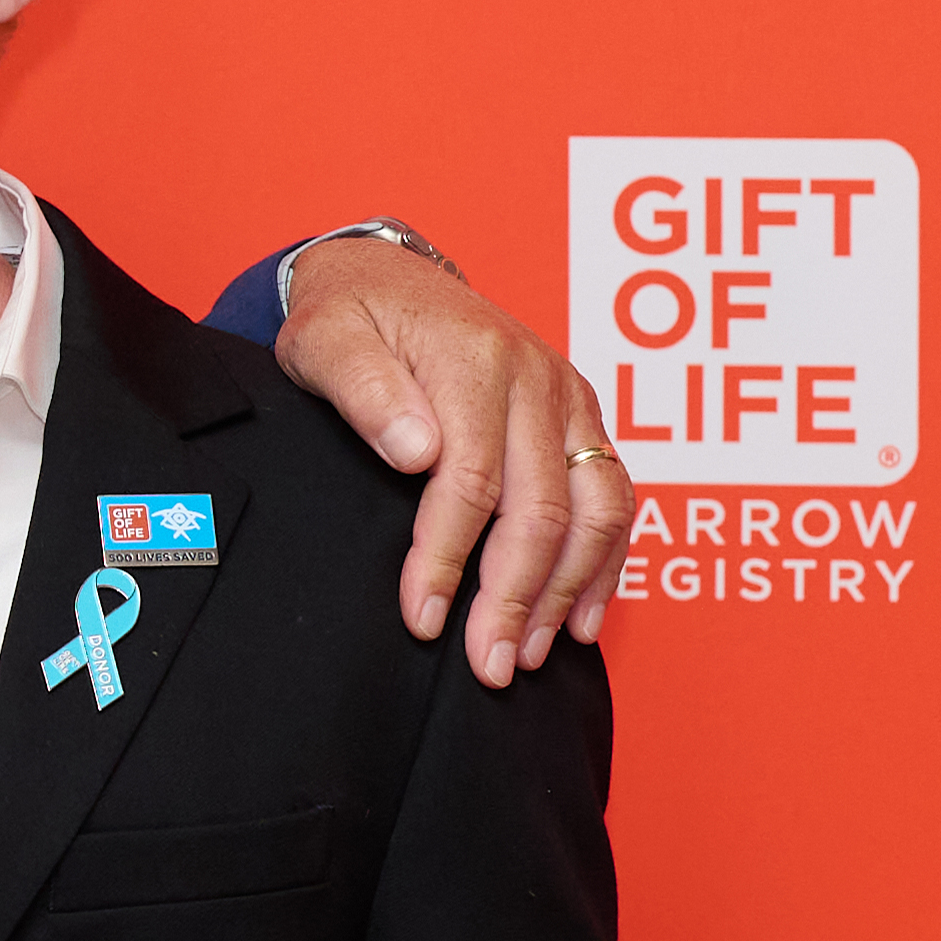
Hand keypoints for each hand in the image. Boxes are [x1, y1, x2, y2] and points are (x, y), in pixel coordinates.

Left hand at [274, 236, 633, 686]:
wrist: (387, 275)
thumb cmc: (350, 316)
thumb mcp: (326, 339)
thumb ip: (364, 390)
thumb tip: (415, 450)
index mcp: (475, 362)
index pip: (471, 480)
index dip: (448, 557)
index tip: (422, 618)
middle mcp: (538, 379)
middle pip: (542, 508)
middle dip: (514, 597)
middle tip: (486, 666)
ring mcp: (569, 399)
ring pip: (596, 511)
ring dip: (565, 592)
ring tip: (524, 655)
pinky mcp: (581, 419)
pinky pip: (615, 499)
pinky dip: (604, 565)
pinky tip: (578, 621)